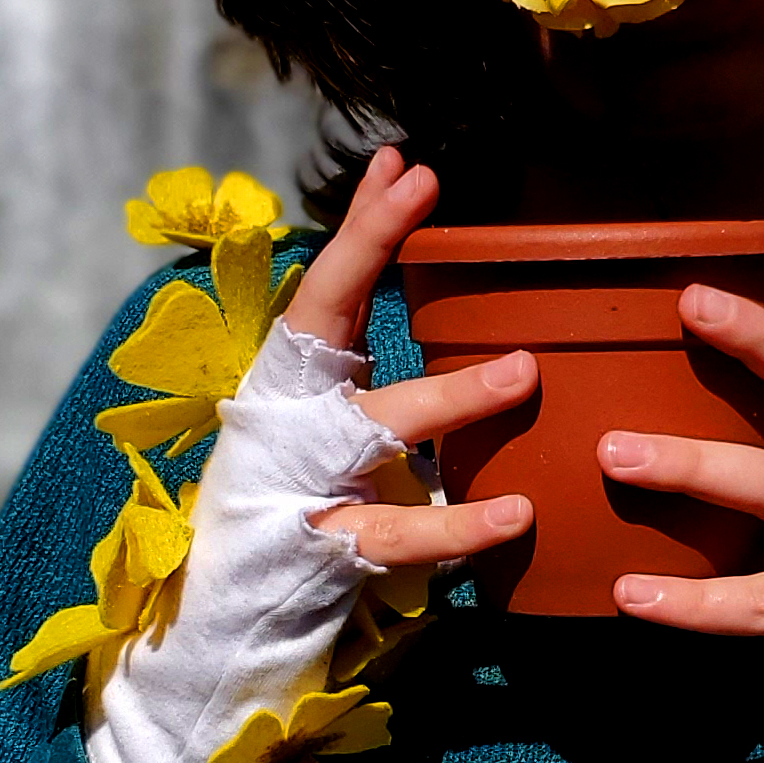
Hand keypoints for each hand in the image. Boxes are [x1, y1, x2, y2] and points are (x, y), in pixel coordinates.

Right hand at [292, 145, 536, 574]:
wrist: (239, 596)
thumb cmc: (298, 475)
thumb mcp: (328, 387)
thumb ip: (365, 305)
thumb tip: (402, 187)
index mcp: (295, 372)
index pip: (328, 281)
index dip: (363, 223)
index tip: (408, 165)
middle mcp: (291, 411)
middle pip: (328, 319)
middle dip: (371, 245)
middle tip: (428, 184)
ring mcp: (306, 476)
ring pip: (378, 427)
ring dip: (452, 395)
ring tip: (524, 371)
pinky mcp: (331, 547)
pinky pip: (403, 535)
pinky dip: (461, 526)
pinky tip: (517, 514)